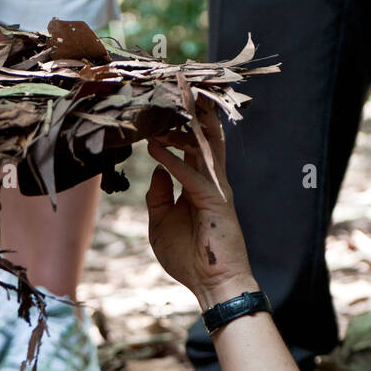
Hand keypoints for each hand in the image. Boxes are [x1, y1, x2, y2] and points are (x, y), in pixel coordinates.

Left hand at [145, 101, 256, 307]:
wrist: (213, 284)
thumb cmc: (189, 258)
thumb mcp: (161, 224)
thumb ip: (158, 196)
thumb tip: (156, 168)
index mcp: (198, 184)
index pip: (188, 147)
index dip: (176, 126)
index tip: (160, 105)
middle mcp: (210, 181)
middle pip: (200, 137)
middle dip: (188, 112)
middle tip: (174, 85)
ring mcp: (215, 189)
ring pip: (201, 148)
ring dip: (184, 126)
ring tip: (167, 103)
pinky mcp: (214, 201)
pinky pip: (190, 176)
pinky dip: (173, 161)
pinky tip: (155, 149)